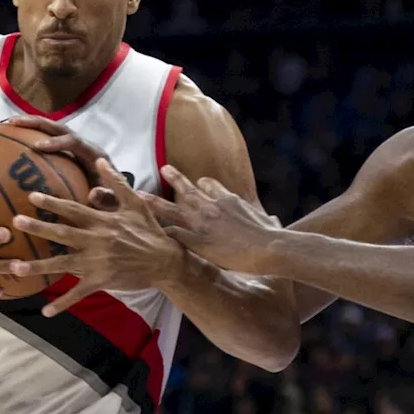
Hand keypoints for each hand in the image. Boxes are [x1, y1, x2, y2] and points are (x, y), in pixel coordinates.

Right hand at [7, 115, 120, 209]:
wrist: (118, 197)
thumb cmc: (113, 200)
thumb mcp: (112, 202)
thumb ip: (106, 199)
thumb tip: (94, 194)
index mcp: (95, 154)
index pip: (75, 142)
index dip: (56, 142)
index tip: (37, 147)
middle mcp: (84, 146)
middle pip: (59, 127)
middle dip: (36, 123)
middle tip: (13, 122)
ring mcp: (74, 147)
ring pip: (51, 130)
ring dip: (30, 125)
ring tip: (6, 124)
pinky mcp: (66, 153)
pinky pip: (46, 140)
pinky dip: (29, 138)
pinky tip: (9, 141)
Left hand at [8, 159, 184, 316]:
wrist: (165, 261)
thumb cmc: (150, 231)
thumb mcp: (136, 203)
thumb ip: (116, 182)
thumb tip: (99, 159)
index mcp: (102, 221)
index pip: (73, 209)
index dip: (52, 202)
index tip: (31, 196)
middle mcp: (97, 241)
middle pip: (62, 233)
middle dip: (38, 227)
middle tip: (15, 221)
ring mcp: (97, 262)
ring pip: (63, 264)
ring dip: (39, 266)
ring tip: (16, 267)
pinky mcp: (101, 280)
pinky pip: (78, 293)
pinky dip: (62, 303)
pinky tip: (46, 312)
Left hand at [151, 164, 283, 274]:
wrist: (268, 246)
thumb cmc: (271, 236)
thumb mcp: (268, 222)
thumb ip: (267, 220)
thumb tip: (275, 221)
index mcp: (228, 200)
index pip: (210, 185)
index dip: (203, 184)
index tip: (199, 183)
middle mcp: (211, 206)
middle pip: (187, 189)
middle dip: (174, 178)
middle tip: (164, 168)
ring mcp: (202, 223)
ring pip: (171, 208)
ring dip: (154, 202)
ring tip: (139, 195)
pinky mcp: (197, 240)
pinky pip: (173, 234)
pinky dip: (161, 233)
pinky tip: (150, 235)